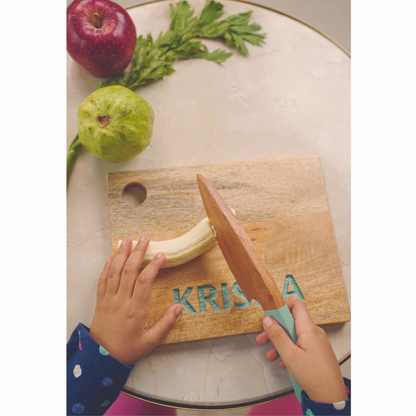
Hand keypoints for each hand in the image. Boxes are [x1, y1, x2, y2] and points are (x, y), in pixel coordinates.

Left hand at [89, 236, 182, 365]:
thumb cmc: (128, 349)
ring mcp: (109, 300)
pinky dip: (106, 267)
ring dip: (121, 254)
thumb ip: (166, 323)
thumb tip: (179, 307)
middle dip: (137, 252)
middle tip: (144, 238)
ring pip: (115, 272)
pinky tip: (111, 257)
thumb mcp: (151, 341)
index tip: (161, 255)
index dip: (153, 266)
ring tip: (127, 240)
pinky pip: (102, 281)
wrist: (101, 359)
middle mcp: (121, 301)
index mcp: (136, 309)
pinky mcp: (100, 302)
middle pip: (129, 271)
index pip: (145, 281)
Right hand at [256, 300, 347, 403]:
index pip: (296, 305)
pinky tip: (283, 361)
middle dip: (276, 329)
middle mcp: (315, 332)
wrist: (330, 396)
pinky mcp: (318, 351)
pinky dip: (290, 349)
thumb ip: (277, 335)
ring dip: (281, 342)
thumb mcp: (289, 355)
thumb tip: (268, 320)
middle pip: (292, 322)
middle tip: (263, 339)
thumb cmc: (313, 377)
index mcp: (309, 329)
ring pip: (295, 335)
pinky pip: (301, 344)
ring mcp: (317, 342)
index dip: (282, 307)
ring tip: (270, 355)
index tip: (270, 317)